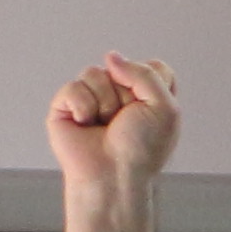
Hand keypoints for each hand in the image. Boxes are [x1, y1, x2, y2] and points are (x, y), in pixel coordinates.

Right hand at [44, 54, 179, 191]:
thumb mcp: (164, 107)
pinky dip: (83, 107)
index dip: (151, 83)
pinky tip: (86, 124)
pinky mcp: (66, 106)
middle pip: (121, 66)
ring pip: (94, 73)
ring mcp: (91, 98)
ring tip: (105, 124)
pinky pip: (73, 87)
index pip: (152, 66)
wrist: (115, 174)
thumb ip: (145, 73)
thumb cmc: (142, 149)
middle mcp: (119, 93)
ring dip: (105, 102)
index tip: (151, 108)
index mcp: (147, 94)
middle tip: (125, 121)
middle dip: (126, 95)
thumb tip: (111, 57)